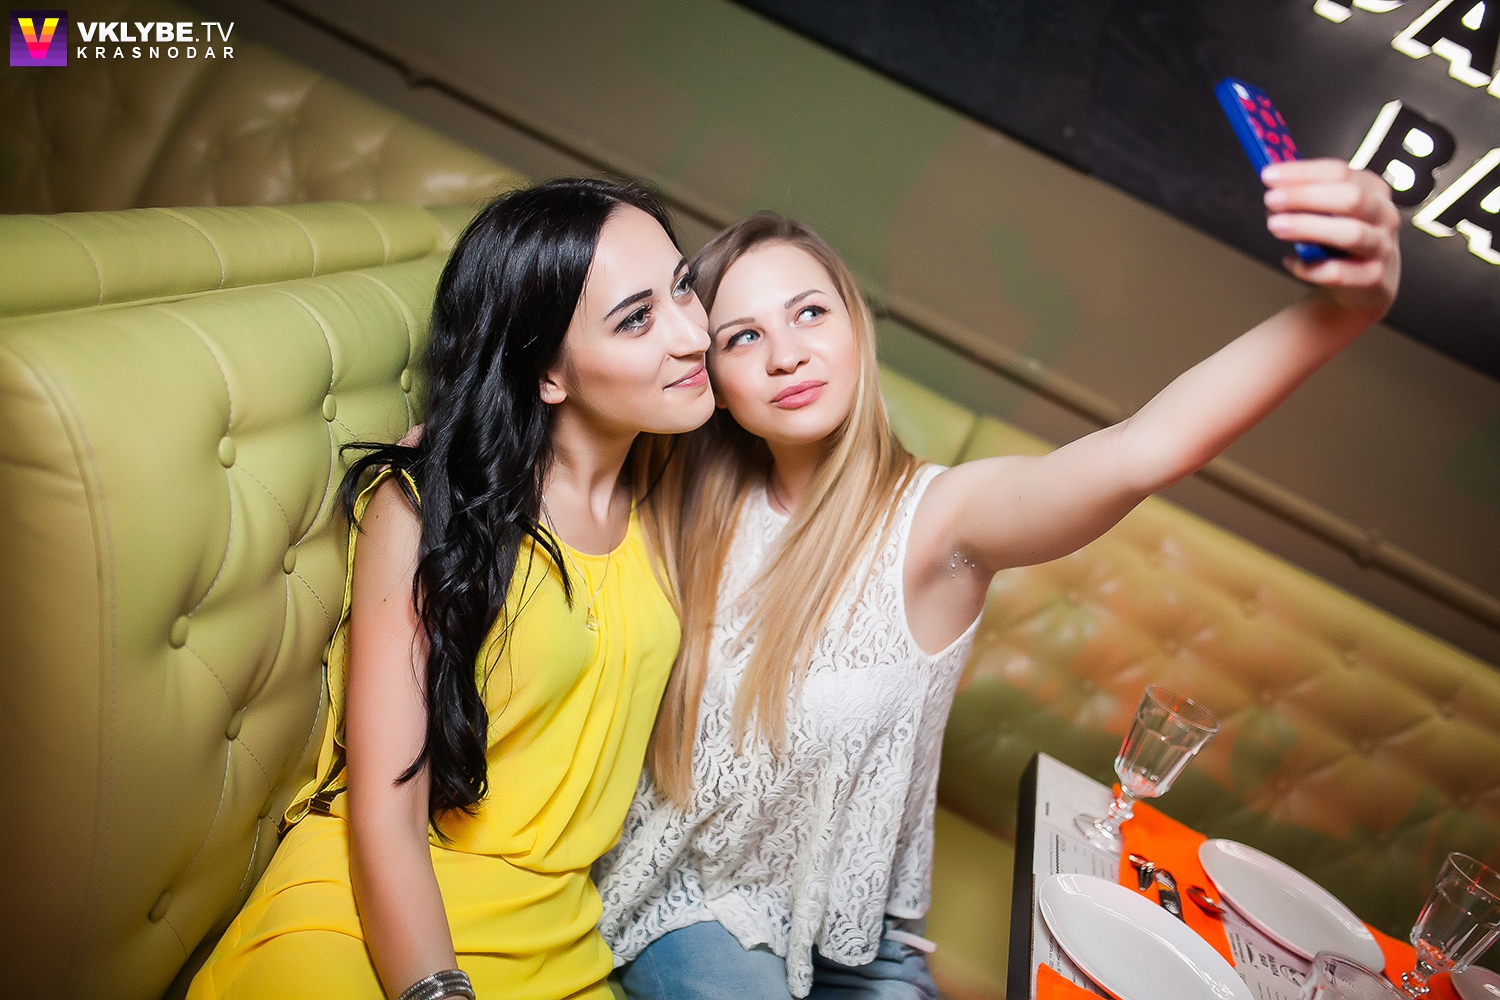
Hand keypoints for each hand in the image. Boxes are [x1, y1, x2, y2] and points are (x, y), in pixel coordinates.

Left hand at [1262, 159, 1400, 320]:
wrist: (1367, 282)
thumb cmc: (1342, 239)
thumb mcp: (1330, 211)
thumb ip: (1305, 197)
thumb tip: (1273, 187)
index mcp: (1372, 190)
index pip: (1340, 172)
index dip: (1303, 172)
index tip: (1270, 175)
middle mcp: (1383, 215)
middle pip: (1351, 198)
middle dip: (1306, 196)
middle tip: (1271, 199)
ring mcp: (1381, 247)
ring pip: (1351, 233)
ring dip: (1308, 227)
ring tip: (1276, 226)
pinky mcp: (1373, 278)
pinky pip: (1339, 272)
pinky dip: (1310, 268)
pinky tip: (1292, 262)